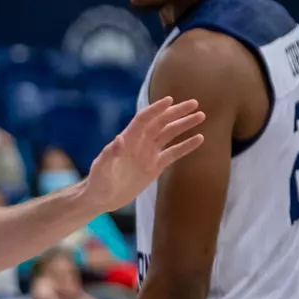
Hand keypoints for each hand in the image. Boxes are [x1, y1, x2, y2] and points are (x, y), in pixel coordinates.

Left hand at [83, 97, 206, 213]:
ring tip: (201, 116)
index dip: (157, 109)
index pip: (144, 120)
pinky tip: (199, 139)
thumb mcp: (101, 169)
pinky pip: (173, 153)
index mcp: (128, 139)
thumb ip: (109, 154)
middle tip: (194, 104)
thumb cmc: (98, 182)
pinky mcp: (155, 167)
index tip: (171, 100)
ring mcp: (148, 154)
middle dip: (177, 112)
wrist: (102, 198)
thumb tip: (118, 139)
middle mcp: (139, 143)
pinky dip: (186, 146)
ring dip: (184, 125)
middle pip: (161, 123)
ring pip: (169, 135)